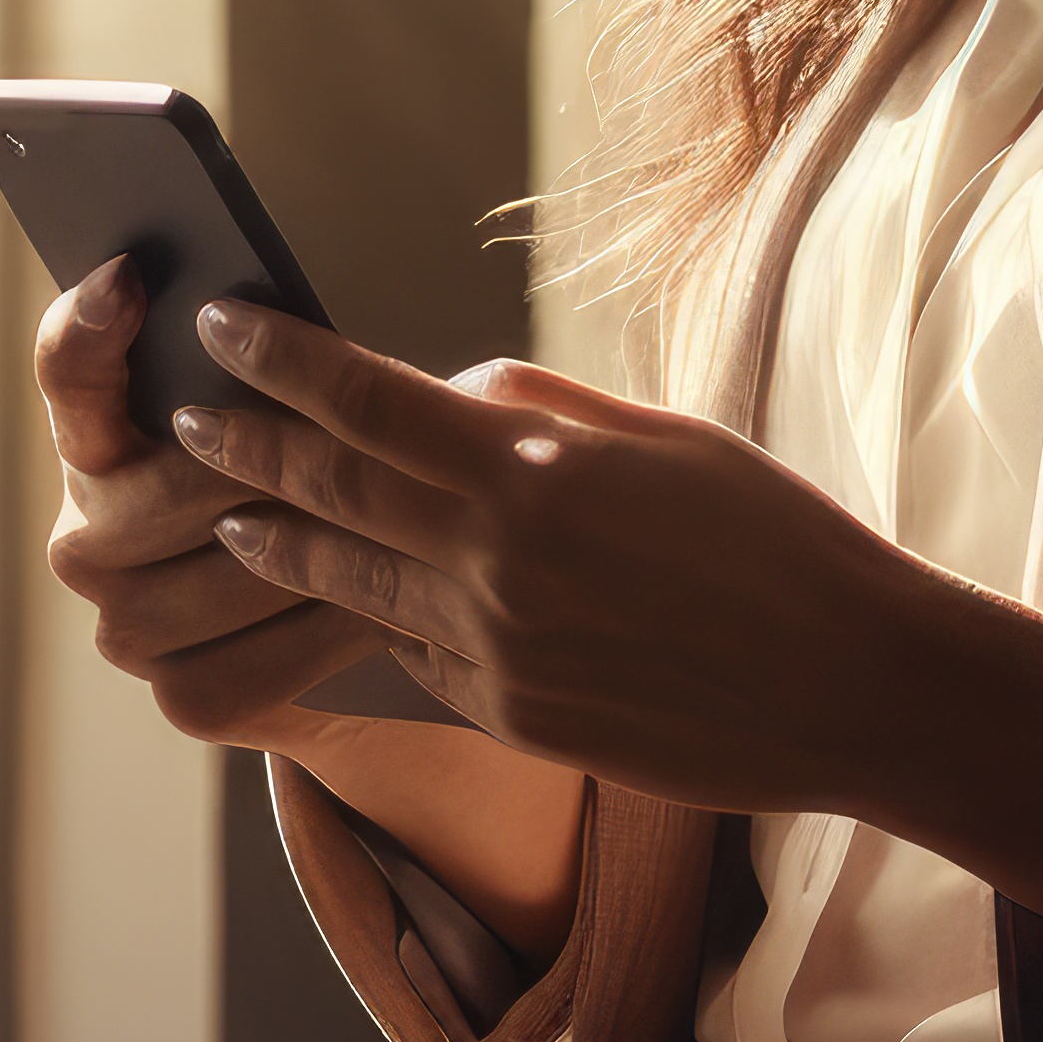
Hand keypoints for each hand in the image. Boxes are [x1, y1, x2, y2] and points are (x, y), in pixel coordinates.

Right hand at [32, 258, 394, 742]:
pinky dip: (332, 631)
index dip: (87, 326)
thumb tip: (308, 322)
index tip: (129, 275)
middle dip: (265, 464)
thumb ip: (273, 366)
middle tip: (350, 442)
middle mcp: (86, 539)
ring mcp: (127, 626)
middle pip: (172, 487)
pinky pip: (265, 660)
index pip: (68, 371)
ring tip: (397, 519)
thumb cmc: (321, 483)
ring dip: (314, 546)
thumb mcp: (295, 411)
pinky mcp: (186, 697)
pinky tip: (390, 607)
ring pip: (228, 571)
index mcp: (94, 444)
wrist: (354, 636)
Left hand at [171, 298, 1042, 936]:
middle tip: (187, 414)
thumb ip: (544, 410)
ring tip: (231, 515)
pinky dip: (380, 617)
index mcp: (533, 474)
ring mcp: (498, 655)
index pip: (365, 402)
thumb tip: (456, 385)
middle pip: (333, 493)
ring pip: (355, 584)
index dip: (280, 359)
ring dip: (283, 543)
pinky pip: (417, 656)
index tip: (222, 321)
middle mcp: (496, 566)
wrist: (855, 688)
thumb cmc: (777, 541)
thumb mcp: (666, 438)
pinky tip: (355, 596)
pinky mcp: (515, 720)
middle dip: (246, 447)